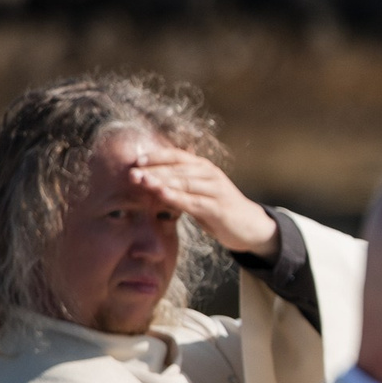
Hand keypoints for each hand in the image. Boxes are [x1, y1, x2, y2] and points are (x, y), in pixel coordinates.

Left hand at [128, 148, 278, 257]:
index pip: (177, 156)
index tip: (135, 160)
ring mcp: (216, 190)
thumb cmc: (219, 208)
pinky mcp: (219, 208)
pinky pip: (194, 201)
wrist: (250, 226)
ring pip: (185, 182)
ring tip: (142, 181)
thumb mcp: (198, 193)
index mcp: (204, 168)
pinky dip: (177, 197)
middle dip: (153, 170)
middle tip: (131, 173)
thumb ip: (179, 186)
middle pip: (177, 168)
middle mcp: (210, 174)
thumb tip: (149, 181)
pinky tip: (162, 195)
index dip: (156, 156)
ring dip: (162, 181)